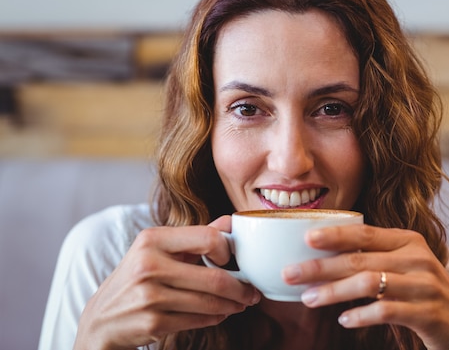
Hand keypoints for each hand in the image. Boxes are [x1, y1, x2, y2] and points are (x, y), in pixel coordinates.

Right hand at [74, 216, 260, 349]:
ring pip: (210, 301)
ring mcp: (150, 296)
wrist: (101, 319)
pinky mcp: (153, 322)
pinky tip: (220, 313)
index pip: (208, 237)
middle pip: (214, 277)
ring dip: (232, 305)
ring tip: (241, 303)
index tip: (235, 260)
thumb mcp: (158, 250)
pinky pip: (199, 320)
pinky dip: (215, 317)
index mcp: (152, 239)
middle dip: (241, 287)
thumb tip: (232, 221)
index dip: (228, 249)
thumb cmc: (138, 278)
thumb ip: (196, 236)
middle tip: (252, 292)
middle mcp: (149, 265)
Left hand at [282, 224, 448, 349]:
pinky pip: (387, 311)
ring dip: (334, 292)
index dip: (334, 234)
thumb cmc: (424, 295)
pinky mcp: (428, 312)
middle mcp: (417, 258)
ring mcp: (424, 285)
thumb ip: (375, 259)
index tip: (305, 238)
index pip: (365, 233)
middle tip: (290, 274)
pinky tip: (343, 320)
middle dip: (321, 267)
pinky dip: (361, 315)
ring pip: (369, 284)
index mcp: (409, 241)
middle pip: (360, 260)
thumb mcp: (405, 269)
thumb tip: (325, 257)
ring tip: (308, 299)